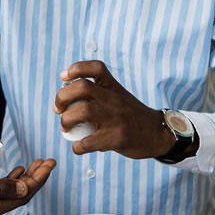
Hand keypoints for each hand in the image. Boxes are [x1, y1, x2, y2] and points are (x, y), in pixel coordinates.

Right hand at [0, 159, 55, 214]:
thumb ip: (1, 187)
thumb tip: (25, 189)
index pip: (24, 194)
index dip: (39, 179)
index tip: (49, 164)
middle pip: (22, 193)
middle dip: (37, 176)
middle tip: (49, 161)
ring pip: (14, 190)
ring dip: (27, 176)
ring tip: (38, 163)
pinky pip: (3, 189)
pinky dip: (13, 178)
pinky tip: (17, 169)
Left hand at [54, 61, 174, 158]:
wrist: (157, 134)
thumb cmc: (130, 115)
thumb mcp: (118, 95)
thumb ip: (98, 92)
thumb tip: (65, 96)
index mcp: (113, 87)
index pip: (95, 67)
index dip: (76, 68)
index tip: (63, 77)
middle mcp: (114, 99)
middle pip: (82, 87)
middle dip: (62, 97)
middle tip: (58, 109)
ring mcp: (115, 118)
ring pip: (83, 111)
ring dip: (66, 120)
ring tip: (65, 127)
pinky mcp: (116, 138)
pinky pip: (88, 142)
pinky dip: (77, 147)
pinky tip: (78, 147)